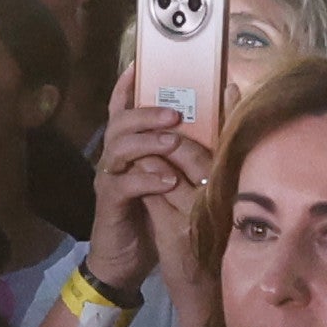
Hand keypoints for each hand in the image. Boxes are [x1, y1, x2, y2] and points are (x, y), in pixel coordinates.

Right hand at [82, 98, 211, 311]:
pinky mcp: (109, 202)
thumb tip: (217, 126)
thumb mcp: (173, 181)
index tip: (138, 65)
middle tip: (176, 114)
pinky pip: (123, 183)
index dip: (126, 87)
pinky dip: (147, 178)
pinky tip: (168, 180)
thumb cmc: (152, 216)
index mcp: (129, 149)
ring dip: (148, 141)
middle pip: (120, 122)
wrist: (126, 261)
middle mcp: (115, 159)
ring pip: (119, 148)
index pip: (123, 110)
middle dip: (148, 113)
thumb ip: (185, 156)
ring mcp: (109, 179)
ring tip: (173, 142)